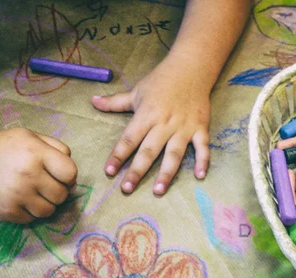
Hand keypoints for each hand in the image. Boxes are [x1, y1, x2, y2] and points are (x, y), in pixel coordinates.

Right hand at [0, 128, 77, 222]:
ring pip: (49, 211)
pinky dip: (30, 211)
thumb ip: (59, 150)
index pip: (70, 173)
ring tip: (33, 192)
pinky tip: (20, 199)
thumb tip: (73, 180)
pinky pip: (32, 219)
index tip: (59, 174)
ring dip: (46, 203)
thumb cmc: (7, 147)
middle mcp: (27, 175)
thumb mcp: (33, 137)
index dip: (68, 175)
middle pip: (61, 195)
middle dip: (57, 190)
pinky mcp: (7, 211)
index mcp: (36, 153)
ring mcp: (16, 195)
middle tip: (44, 183)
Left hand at [92, 59, 210, 195]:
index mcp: (146, 115)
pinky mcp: (200, 128)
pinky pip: (202, 147)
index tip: (109, 171)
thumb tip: (93, 101)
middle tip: (127, 189)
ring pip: (174, 154)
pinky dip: (203, 161)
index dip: (118, 155)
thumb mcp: (136, 91)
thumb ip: (115, 102)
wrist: (191, 68)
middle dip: (137, 171)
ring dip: (166, 173)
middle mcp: (164, 124)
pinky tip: (199, 176)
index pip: (129, 138)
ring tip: (158, 191)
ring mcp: (183, 127)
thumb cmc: (161, 81)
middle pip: (148, 151)